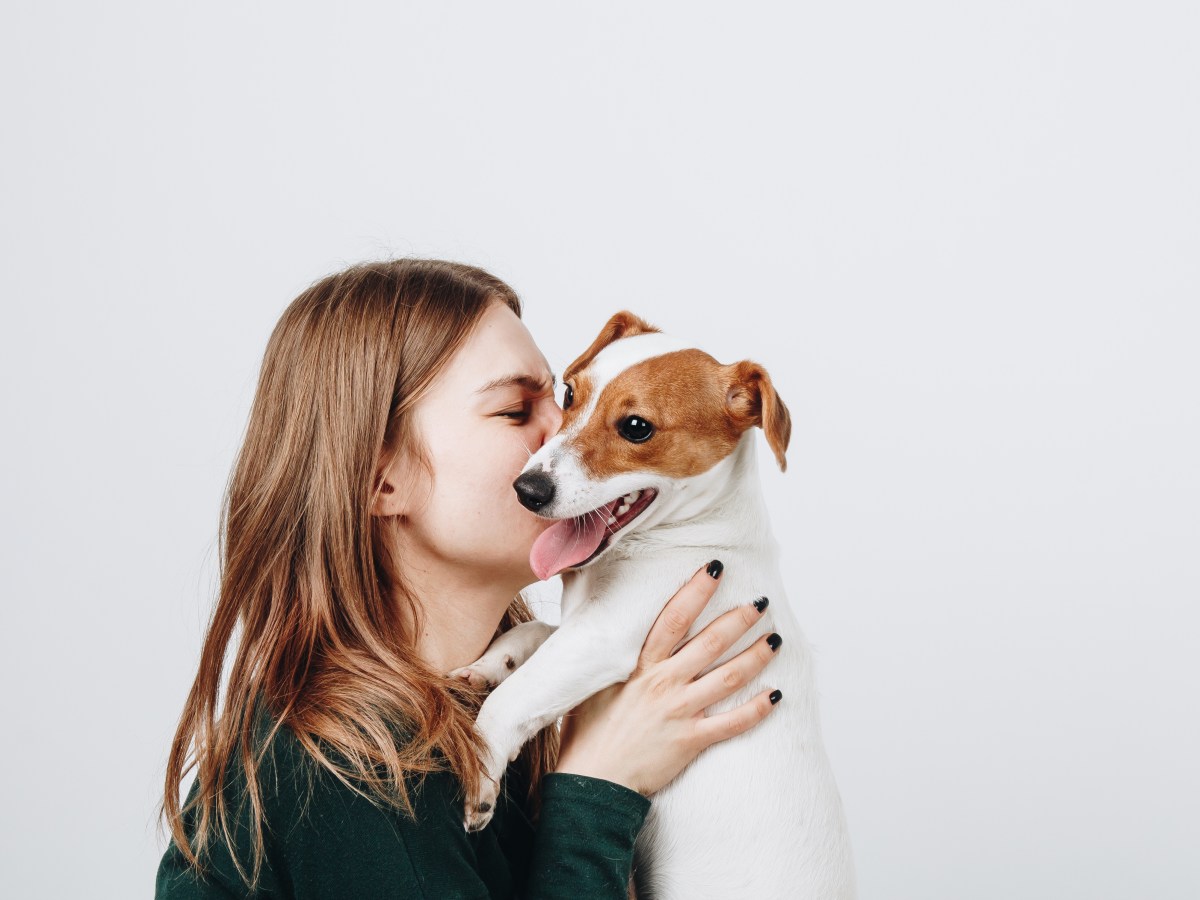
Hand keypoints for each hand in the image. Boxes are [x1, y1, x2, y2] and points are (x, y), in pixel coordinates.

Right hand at [554, 560, 780, 794]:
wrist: (592, 779)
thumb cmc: (587, 732)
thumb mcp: (592, 684)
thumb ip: (608, 659)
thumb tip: (607, 631)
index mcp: (639, 666)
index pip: (672, 619)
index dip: (694, 592)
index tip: (714, 569)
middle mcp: (663, 683)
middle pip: (709, 643)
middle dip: (738, 620)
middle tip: (761, 603)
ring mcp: (680, 711)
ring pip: (728, 678)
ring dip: (755, 658)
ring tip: (776, 641)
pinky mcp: (691, 740)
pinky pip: (731, 724)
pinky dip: (756, 710)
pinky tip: (776, 696)